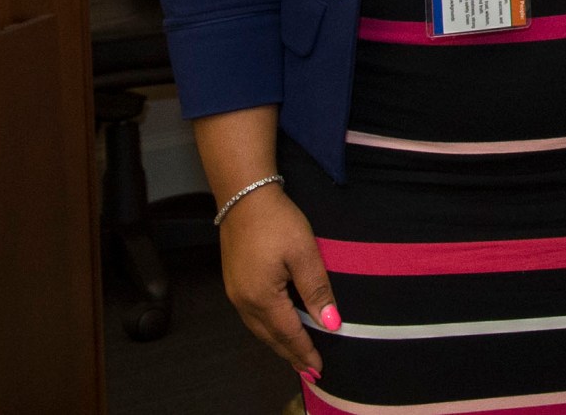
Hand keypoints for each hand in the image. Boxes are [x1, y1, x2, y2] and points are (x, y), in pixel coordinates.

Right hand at [218, 182, 337, 378]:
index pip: (288, 334)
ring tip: (296, 354)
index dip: (305, 351)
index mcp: (262, 298)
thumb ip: (317, 289)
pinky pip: (253, 317)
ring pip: (260, 329)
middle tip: (310, 369)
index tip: (319, 368)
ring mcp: (235, 294)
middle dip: (291, 354)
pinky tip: (278, 328)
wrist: (244, 196)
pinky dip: (268, 328)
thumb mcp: (304, 253)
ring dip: (278, 343)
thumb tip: (331, 323)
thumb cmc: (277, 221)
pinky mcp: (234, 283)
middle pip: (271, 337)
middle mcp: (244, 302)